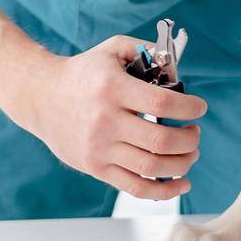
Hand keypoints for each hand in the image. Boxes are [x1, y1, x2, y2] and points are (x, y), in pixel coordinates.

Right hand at [8, 36, 206, 200]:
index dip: (189, 107)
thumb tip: (177, 70)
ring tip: (191, 154)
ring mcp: (99, 148)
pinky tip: (181, 183)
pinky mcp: (95, 168)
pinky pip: (135, 187)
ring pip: (151, 167)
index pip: (162, 102)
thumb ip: (145, 50)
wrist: (41, 97)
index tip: (199, 107)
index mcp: (113, 88)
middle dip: (189, 139)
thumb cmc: (83, 72)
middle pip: (161, 140)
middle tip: (195, 133)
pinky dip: (163, 191)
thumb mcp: (112, 49)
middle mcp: (105, 120)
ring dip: (182, 164)